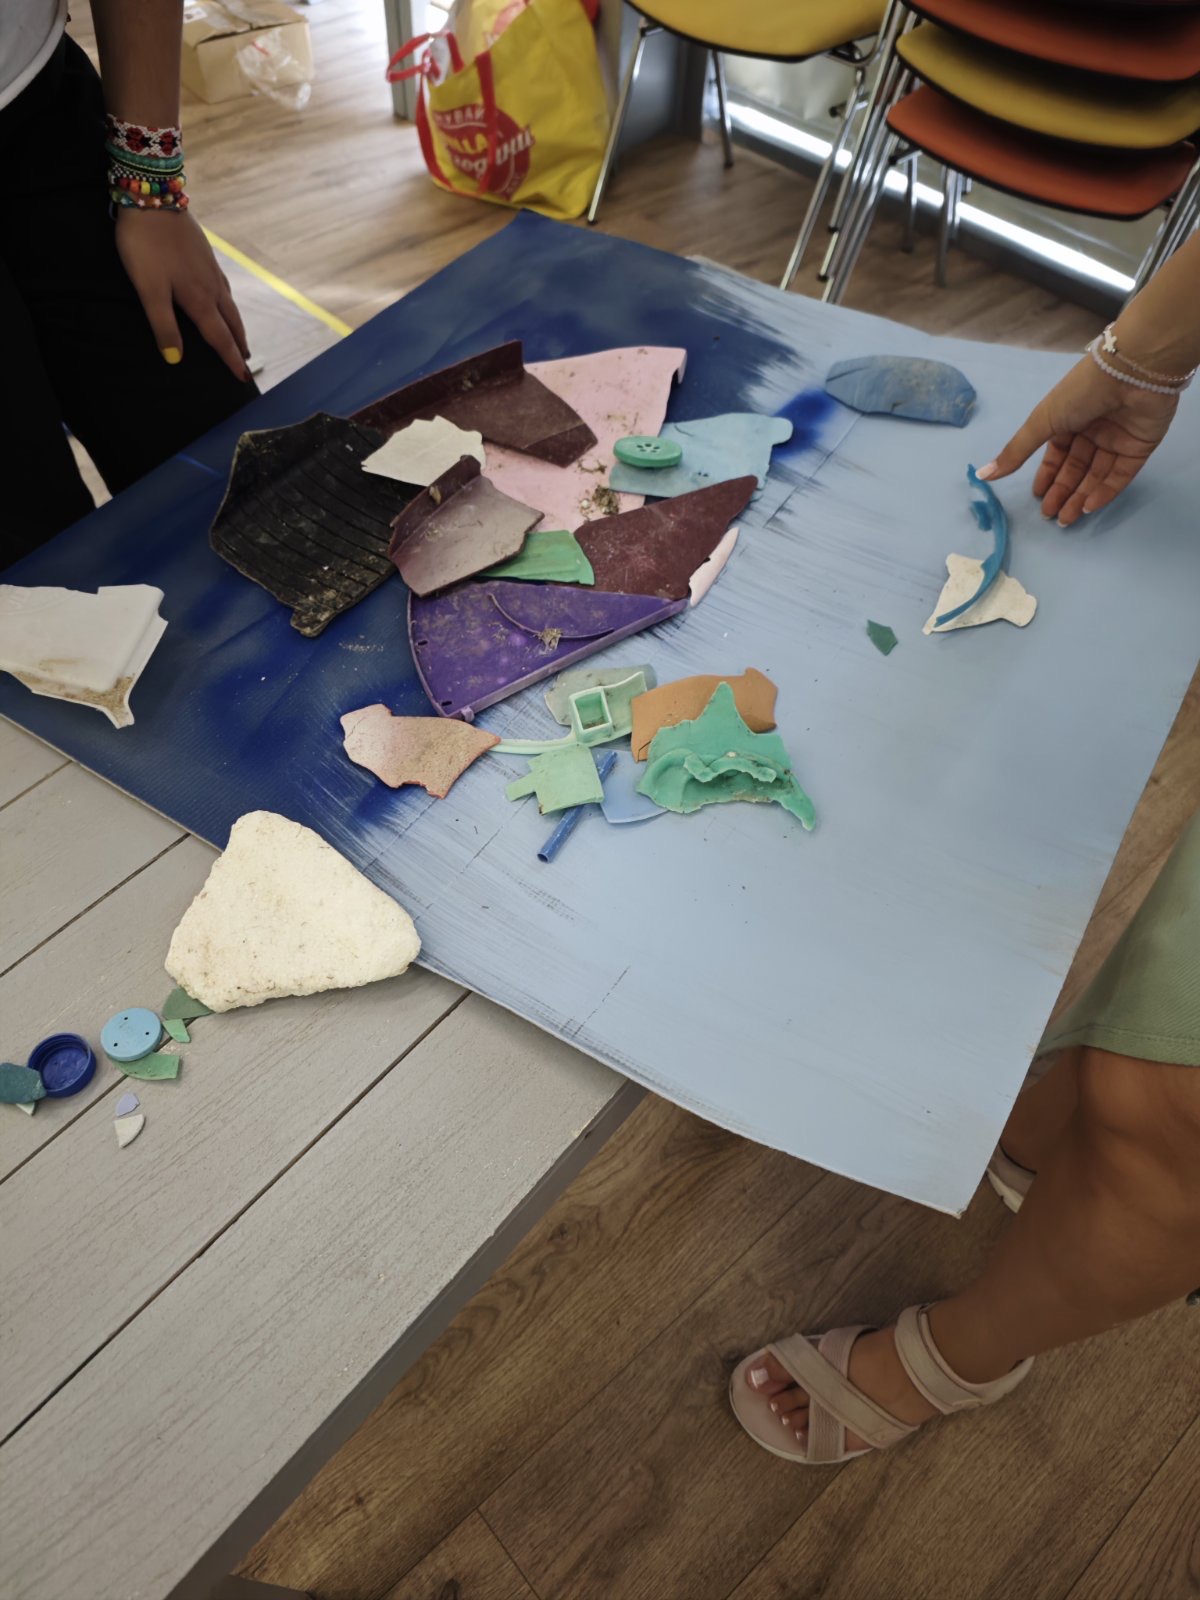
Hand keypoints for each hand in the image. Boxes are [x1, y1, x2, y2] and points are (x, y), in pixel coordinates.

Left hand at [115, 208, 251, 381]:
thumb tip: (176, 359)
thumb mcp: (150, 290)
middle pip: (231, 323)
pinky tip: (224, 298)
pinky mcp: (205, 254)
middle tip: (246, 362)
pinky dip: (228, 302)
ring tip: (239, 337)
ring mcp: (210, 268)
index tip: (242, 379)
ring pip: (229, 304)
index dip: (230, 360)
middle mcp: (211, 287)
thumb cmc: (146, 245)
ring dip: (236, 324)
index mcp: (199, 300)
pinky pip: (224, 286)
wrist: (152, 197)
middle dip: (238, 344)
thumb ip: (163, 325)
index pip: (219, 338)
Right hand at [978, 352, 1178, 525]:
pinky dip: (1104, 492)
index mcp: (1068, 421)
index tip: (1039, 498)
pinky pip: (1120, 475)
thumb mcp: (1041, 421)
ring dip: (1081, 497)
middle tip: (1050, 516)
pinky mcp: (1139, 447)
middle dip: (1062, 492)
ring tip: (1066, 520)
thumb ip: (1015, 451)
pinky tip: (1088, 507)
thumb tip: (982, 475)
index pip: (1056, 455)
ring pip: (1096, 475)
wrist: (1131, 372)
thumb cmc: (1081, 393)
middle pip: (1075, 469)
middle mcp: (1092, 430)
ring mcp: (1117, 439)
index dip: (1048, 476)